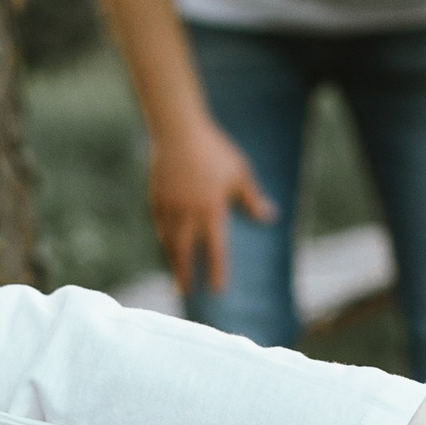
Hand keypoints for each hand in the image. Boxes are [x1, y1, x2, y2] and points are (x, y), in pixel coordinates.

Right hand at [149, 113, 276, 295]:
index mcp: (211, 210)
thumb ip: (253, 198)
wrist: (178, 130)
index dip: (218, 271)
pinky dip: (163, 240)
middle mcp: (188, 214)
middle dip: (186, 275)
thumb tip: (270, 216)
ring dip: (173, 261)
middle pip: (185, 253)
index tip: (219, 290)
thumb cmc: (214, 150)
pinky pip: (159, 226)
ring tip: (176, 275)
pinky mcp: (155, 198)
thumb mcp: (240, 172)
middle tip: (186, 294)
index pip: (216, 249)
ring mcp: (169, 207)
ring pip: (168, 242)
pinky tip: (166, 245)